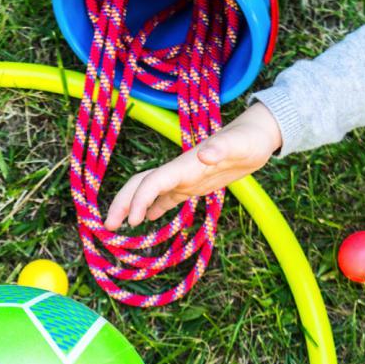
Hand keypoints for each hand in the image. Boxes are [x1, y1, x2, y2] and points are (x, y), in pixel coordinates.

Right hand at [105, 102, 282, 230]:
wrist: (256, 136)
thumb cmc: (248, 139)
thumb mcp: (238, 145)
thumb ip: (220, 147)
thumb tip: (205, 153)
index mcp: (184, 164)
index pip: (153, 181)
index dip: (140, 200)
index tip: (134, 221)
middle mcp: (177, 171)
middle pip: (140, 186)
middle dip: (122, 204)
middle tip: (108, 227)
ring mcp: (182, 178)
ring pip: (147, 193)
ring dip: (130, 207)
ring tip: (116, 228)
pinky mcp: (190, 185)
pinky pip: (164, 199)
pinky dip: (151, 209)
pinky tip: (146, 222)